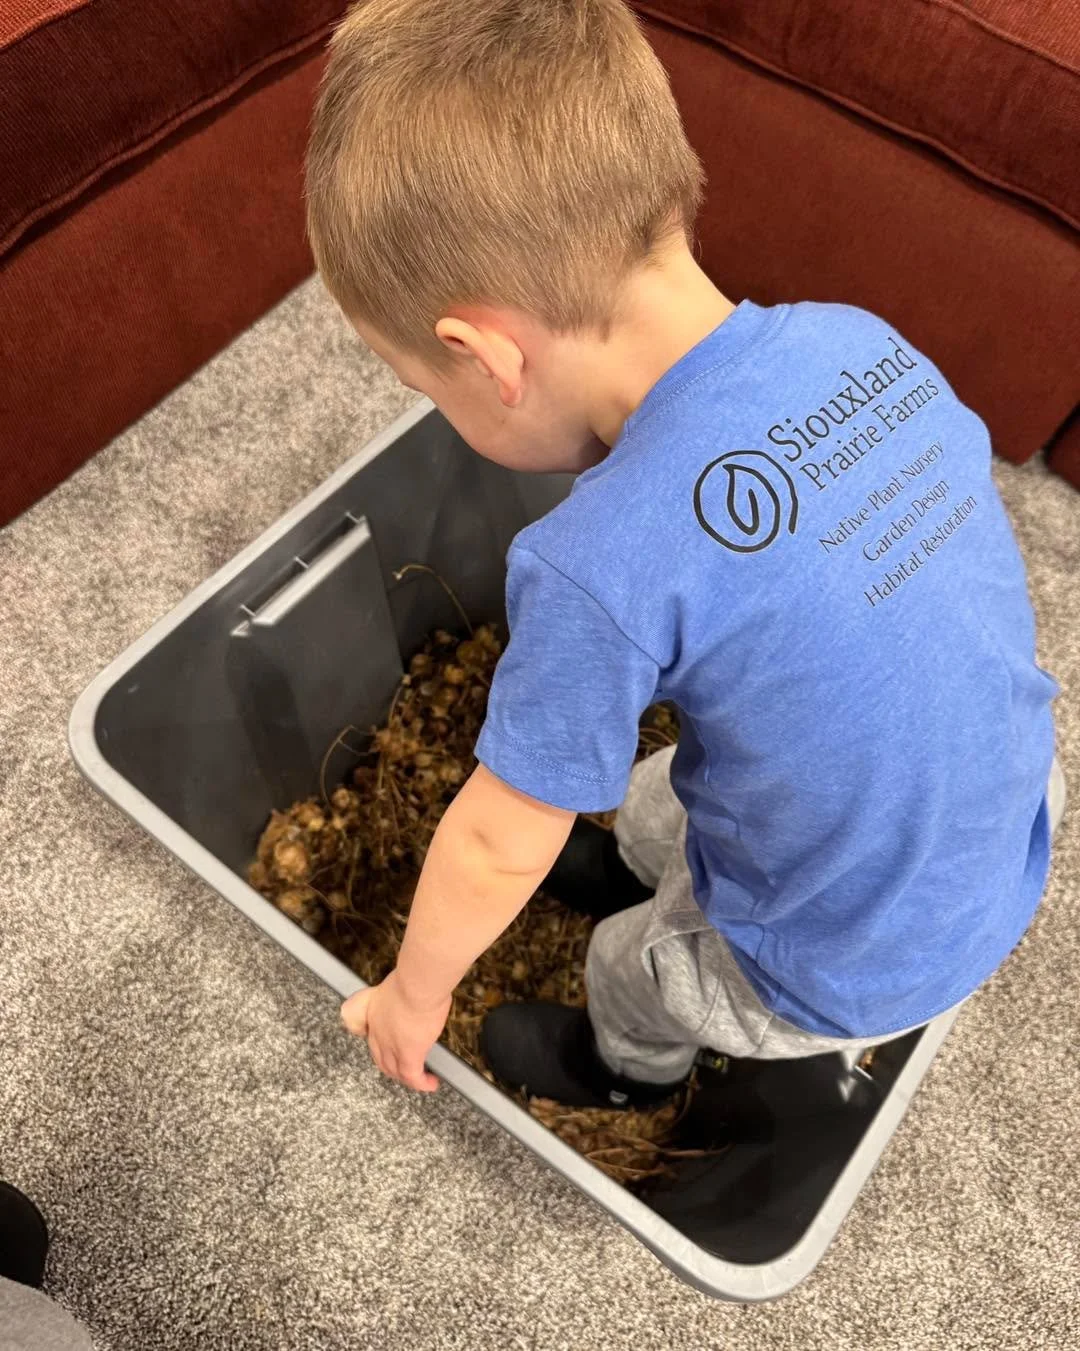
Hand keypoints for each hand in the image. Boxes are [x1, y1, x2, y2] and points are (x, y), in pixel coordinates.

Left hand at [340, 969, 450, 1092]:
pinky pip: (413, 1077)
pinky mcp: (409, 1055)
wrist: (417, 985)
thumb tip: (417, 989)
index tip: (394, 1051)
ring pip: (395, 1071)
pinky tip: (431, 1083)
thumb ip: (403, 990)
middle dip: (394, 1068)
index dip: (384, 1049)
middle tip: (407, 1070)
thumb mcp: (399, 981)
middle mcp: (379, 1035)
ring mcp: (392, 1047)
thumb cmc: (413, 976)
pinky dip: (421, 1083)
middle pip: (382, 1060)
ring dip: (407, 1078)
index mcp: (374, 1015)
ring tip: (420, 1079)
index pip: (374, 1040)